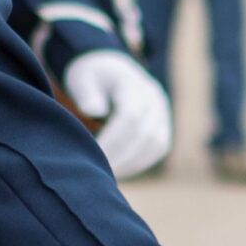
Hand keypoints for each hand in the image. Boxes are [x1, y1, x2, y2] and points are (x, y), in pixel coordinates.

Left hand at [63, 49, 172, 178]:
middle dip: (121, 157)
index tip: (93, 158)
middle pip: (145, 133)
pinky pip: (159, 147)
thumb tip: (94, 110)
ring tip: (108, 176)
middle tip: (97, 175)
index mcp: (133, 83)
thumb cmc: (91, 77)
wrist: (110, 69)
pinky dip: (141, 162)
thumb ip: (87, 93)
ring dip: (132, 163)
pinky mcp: (163, 124)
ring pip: (156, 143)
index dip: (113, 141)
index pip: (130, 117)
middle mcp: (154, 97)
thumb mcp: (82, 78)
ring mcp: (162, 111)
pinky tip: (120, 171)